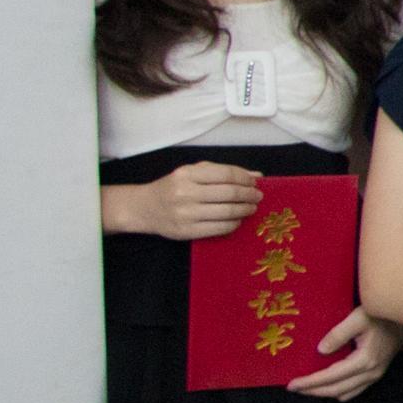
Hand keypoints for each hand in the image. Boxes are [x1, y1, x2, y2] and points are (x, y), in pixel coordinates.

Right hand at [123, 162, 266, 241]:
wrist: (144, 208)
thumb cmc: (173, 187)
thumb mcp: (192, 173)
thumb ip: (222, 171)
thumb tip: (256, 175)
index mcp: (186, 174)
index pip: (226, 174)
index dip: (245, 178)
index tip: (255, 182)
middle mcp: (185, 193)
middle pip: (229, 193)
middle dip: (249, 195)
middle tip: (258, 196)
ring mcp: (185, 214)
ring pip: (227, 212)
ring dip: (245, 210)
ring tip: (251, 208)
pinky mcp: (186, 231)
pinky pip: (219, 228)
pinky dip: (234, 223)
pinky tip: (237, 219)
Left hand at [283, 310, 401, 400]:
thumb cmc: (380, 315)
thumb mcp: (358, 318)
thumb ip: (338, 334)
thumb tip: (320, 350)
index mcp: (364, 360)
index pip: (331, 377)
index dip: (310, 382)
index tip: (291, 384)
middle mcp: (370, 373)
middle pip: (336, 390)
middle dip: (313, 391)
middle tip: (294, 388)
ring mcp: (375, 375)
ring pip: (345, 393)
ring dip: (324, 393)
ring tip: (308, 388)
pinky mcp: (377, 374)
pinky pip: (354, 391)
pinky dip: (338, 391)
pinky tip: (328, 385)